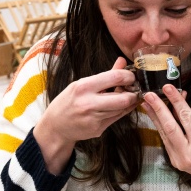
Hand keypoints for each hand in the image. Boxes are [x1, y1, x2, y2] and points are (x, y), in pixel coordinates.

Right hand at [33, 57, 138, 173]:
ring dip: (129, 102)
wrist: (56, 126)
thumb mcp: (81, 84)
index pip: (115, 77)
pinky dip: (122, 111)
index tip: (132, 76)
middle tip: (135, 89)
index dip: (129, 76)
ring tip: (128, 96)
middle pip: (124, 98)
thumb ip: (106, 74)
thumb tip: (122, 61)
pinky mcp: (98, 129)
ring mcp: (94, 118)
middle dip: (134, 93)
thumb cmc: (68, 102)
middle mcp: (88, 103)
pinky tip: (122, 106)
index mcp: (83, 87)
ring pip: (122, 109)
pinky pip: (117, 118)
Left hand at [140, 85, 190, 184]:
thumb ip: (189, 117)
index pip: (185, 117)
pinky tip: (155, 117)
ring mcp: (179, 159)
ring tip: (147, 103)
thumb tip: (176, 101)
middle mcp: (189, 152)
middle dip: (158, 109)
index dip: (176, 100)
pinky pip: (166, 141)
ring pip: (164, 134)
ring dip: (155, 117)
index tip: (168, 88)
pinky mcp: (174, 161)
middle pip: (170, 127)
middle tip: (149, 94)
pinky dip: (160, 128)